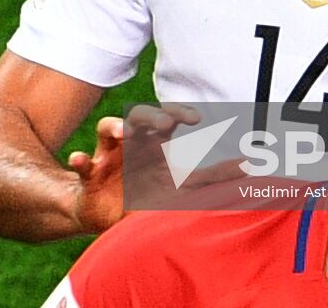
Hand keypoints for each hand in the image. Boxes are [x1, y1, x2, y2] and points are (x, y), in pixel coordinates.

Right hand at [66, 104, 202, 232]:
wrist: (107, 214)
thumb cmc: (146, 193)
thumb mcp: (181, 186)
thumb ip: (212, 177)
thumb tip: (248, 167)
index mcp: (154, 143)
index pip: (168, 118)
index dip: (180, 113)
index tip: (196, 119)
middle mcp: (131, 142)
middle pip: (139, 116)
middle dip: (152, 116)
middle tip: (165, 124)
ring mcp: (108, 156)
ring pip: (108, 129)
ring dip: (116, 127)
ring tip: (125, 133)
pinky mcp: (89, 175)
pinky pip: (82, 164)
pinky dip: (79, 161)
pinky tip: (80, 160)